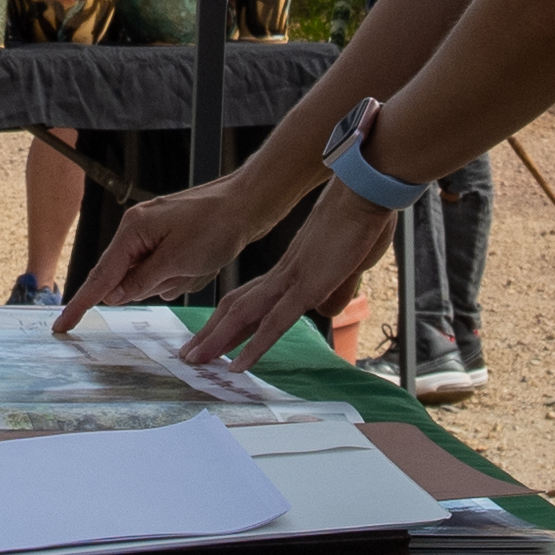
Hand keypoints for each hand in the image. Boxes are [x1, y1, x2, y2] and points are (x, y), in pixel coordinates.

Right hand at [57, 160, 275, 323]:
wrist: (249, 204)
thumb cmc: (216, 226)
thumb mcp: (177, 260)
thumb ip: (140, 281)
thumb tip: (112, 296)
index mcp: (133, 229)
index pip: (100, 276)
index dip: (80, 304)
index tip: (61, 328)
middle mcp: (137, 230)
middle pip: (128, 279)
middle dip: (158, 283)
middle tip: (187, 268)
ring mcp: (154, 235)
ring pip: (151, 280)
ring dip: (176, 280)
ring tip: (201, 262)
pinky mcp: (170, 242)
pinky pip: (168, 272)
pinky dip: (185, 275)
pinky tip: (204, 261)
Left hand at [167, 178, 387, 382]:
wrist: (365, 189)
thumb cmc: (363, 217)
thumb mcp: (350, 263)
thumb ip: (335, 289)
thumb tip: (326, 311)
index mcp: (292, 267)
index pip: (252, 298)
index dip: (230, 319)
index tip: (214, 335)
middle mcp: (284, 274)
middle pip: (237, 307)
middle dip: (211, 332)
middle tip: (189, 353)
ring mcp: (292, 280)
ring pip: (243, 316)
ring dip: (217, 341)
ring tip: (195, 361)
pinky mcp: (306, 286)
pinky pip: (273, 323)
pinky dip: (254, 346)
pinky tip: (238, 365)